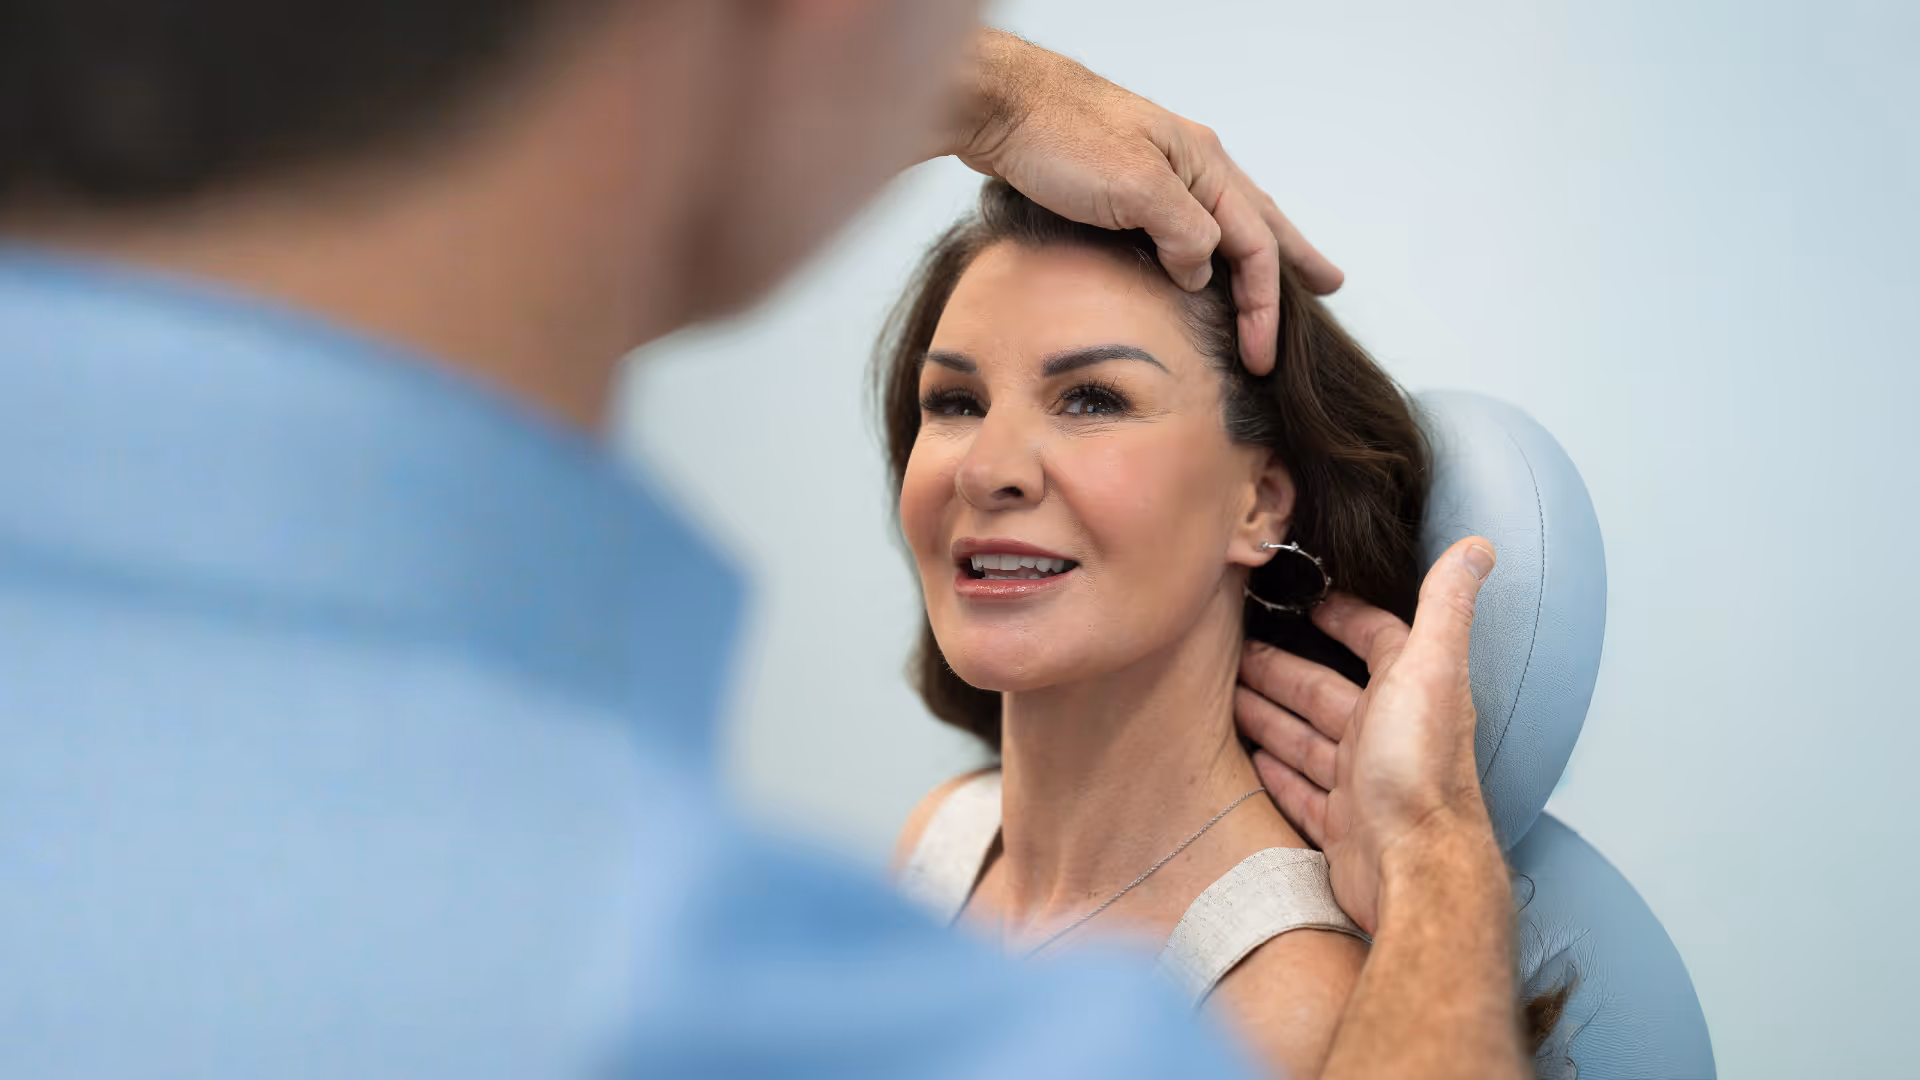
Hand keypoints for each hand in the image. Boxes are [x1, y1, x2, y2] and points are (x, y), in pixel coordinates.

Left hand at [945, 30, 1340, 374]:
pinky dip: (1206, 247)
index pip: (1254, 246)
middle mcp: (1190, 164)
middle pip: (1258, 222)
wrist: (997, 104)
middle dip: (1295, 259)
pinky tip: (1202, 258)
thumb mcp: (1135, 189)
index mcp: (1203, 165)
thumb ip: (1182, 233)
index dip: (1264, 308)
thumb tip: (1203, 271)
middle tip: (1332, 285)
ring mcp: (1158, 170)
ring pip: (1223, 221)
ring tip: (1285, 272)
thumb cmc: (1059, 136)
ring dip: (1255, 252)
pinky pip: (1183, 222)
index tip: (1261, 359)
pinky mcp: (1122, 181)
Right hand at [1234, 538, 1498, 932]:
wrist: (1414, 872)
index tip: (1303, 597)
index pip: (1375, 639)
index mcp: (1409, 692)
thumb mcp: (1431, 671)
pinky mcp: (1339, 827)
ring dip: (1267, 715)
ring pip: (1304, 738)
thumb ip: (1447, 606)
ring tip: (1220, 696)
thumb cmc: (1421, 772)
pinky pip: (1298, 791)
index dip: (1341, 616)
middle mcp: (1387, 735)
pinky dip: (1274, 772)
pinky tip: (1247, 759)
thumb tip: (1479, 546)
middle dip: (1279, 667)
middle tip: (1230, 649)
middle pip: (1323, 690)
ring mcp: (1361, 784)